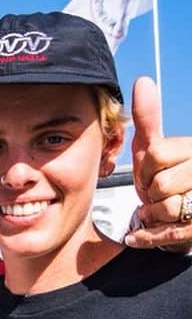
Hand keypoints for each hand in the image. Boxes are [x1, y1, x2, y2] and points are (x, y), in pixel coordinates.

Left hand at [126, 77, 191, 250]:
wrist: (177, 220)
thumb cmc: (165, 183)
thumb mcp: (153, 151)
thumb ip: (148, 120)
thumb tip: (142, 82)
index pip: (155, 154)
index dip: (144, 170)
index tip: (152, 175)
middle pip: (160, 184)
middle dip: (149, 194)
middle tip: (157, 196)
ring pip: (166, 208)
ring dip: (152, 215)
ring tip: (160, 211)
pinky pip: (167, 233)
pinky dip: (147, 236)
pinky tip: (140, 234)